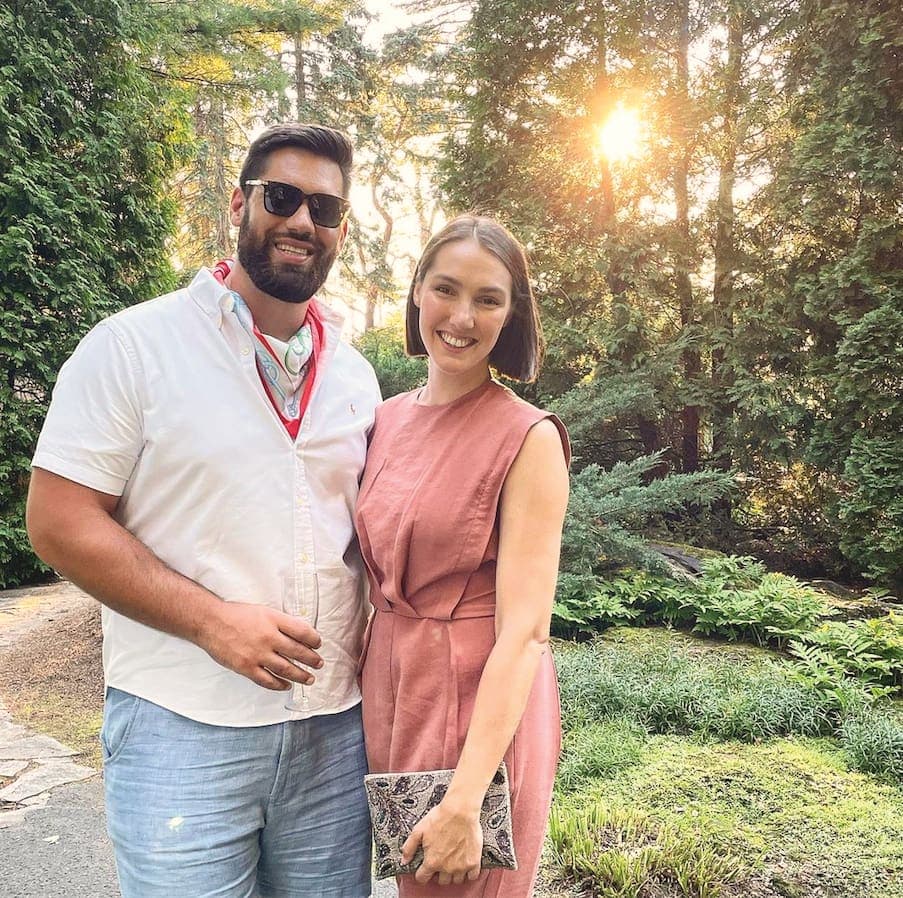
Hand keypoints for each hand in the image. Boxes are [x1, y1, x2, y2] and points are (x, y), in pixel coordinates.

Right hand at [198, 601, 322, 689]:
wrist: (210, 622)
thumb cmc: (236, 615)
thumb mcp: (263, 611)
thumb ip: (280, 622)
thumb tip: (299, 633)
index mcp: (274, 620)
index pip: (302, 631)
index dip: (314, 639)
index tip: (318, 644)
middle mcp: (268, 637)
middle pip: (297, 651)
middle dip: (312, 659)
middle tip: (319, 664)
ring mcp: (257, 654)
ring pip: (286, 668)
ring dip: (300, 675)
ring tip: (309, 678)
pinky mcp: (246, 667)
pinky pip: (267, 680)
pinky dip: (279, 684)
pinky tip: (286, 685)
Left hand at [402, 799, 482, 885]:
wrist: (460, 810)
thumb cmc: (441, 817)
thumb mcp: (419, 829)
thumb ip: (409, 847)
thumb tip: (404, 860)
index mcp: (432, 861)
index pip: (423, 878)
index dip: (422, 874)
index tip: (424, 870)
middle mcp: (446, 867)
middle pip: (441, 881)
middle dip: (439, 873)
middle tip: (441, 862)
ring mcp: (461, 866)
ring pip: (456, 880)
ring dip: (453, 873)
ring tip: (453, 862)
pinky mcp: (473, 862)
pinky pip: (472, 876)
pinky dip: (469, 873)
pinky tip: (466, 864)